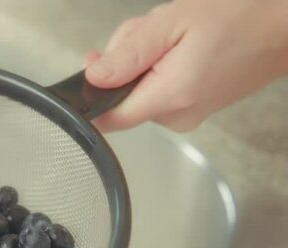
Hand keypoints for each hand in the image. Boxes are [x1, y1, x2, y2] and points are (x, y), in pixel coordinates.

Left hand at [84, 0, 287, 132]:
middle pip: (123, 97)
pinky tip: (179, 46)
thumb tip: (93, 77)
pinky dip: (159, 68)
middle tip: (147, 31)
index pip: (110, 119)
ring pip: (140, 91)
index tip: (92, 65)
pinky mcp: (194, 109)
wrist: (283, 27)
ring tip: (172, 35)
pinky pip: (159, 91)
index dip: (91, 95)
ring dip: (143, 60)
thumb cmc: (238, 16)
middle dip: (124, 61)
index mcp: (170, 97)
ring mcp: (188, 116)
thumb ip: (128, 53)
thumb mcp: (172, 24)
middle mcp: (177, 116)